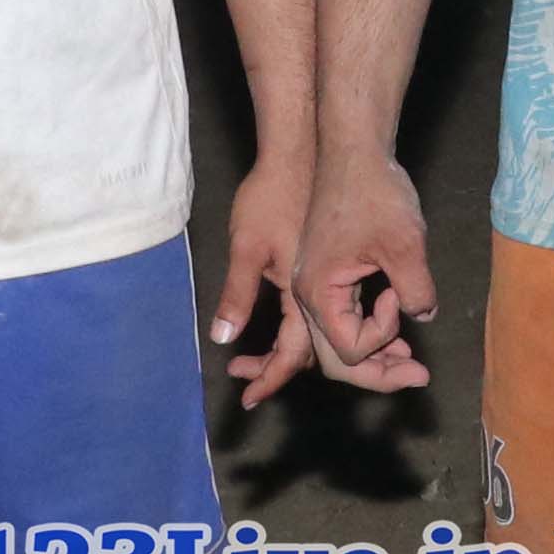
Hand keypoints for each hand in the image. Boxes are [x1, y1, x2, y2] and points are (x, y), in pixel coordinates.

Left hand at [206, 166, 319, 411]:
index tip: (249, 400)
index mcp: (305, 293)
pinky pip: (321, 313)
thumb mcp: (247, 247)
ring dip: (288, 354)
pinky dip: (300, 331)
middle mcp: (321, 292)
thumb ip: (238, 294)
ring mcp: (330, 279)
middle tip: (246, 385)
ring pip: (317, 334)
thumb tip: (222, 336)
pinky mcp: (331, 266)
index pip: (292, 354)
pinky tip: (279, 328)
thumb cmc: (272, 195)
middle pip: (310, 352)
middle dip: (277, 372)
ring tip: (251, 366)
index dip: (270, 378)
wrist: (304, 153)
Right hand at [297, 157, 443, 392]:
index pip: (348, 350)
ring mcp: (314, 285)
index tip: (399, 294)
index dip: (383, 335)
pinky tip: (397, 326)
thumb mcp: (405, 244)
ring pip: (340, 340)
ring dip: (375, 354)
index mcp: (316, 292)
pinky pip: (344, 316)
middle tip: (419, 377)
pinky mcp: (327, 273)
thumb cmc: (373, 191)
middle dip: (378, 373)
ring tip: (410, 364)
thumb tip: (424, 315)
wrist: (354, 149)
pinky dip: (370, 328)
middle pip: (337, 358)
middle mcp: (308, 295)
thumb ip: (417, 290)